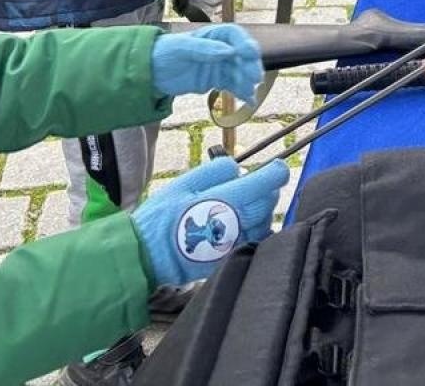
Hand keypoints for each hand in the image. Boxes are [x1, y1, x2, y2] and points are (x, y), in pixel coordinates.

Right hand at [131, 157, 288, 288]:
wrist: (147, 257)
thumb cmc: (162, 218)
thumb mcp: (184, 184)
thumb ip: (215, 171)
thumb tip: (239, 168)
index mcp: (226, 201)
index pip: (267, 183)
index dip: (277, 172)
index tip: (276, 167)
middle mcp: (238, 224)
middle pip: (269, 201)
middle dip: (267, 189)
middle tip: (253, 183)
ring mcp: (237, 243)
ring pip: (266, 221)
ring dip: (261, 209)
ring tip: (243, 204)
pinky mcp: (232, 257)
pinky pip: (256, 239)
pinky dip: (255, 227)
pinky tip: (240, 223)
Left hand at [151, 25, 263, 100]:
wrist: (151, 72)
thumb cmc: (164, 53)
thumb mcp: (182, 49)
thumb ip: (204, 49)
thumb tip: (229, 51)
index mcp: (212, 35)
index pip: (234, 36)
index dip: (245, 44)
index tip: (250, 54)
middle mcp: (220, 49)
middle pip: (241, 55)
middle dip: (249, 66)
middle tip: (253, 78)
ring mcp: (219, 65)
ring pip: (239, 72)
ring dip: (247, 81)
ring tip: (250, 92)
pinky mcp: (216, 80)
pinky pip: (232, 86)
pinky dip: (241, 93)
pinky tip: (249, 101)